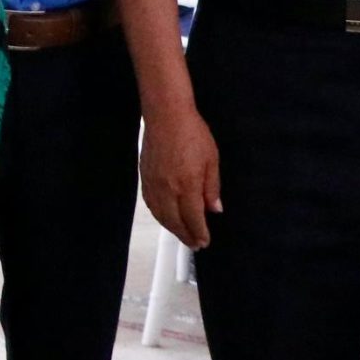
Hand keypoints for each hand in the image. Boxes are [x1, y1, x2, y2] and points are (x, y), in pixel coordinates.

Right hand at [141, 106, 223, 248]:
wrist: (166, 115)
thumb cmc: (192, 133)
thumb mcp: (212, 160)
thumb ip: (212, 188)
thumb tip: (214, 209)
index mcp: (187, 185)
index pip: (193, 218)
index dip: (199, 232)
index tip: (204, 241)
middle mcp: (168, 189)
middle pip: (175, 221)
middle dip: (185, 235)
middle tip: (194, 244)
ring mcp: (154, 183)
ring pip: (160, 214)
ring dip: (171, 228)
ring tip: (181, 234)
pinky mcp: (145, 177)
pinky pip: (150, 203)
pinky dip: (158, 215)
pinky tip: (164, 217)